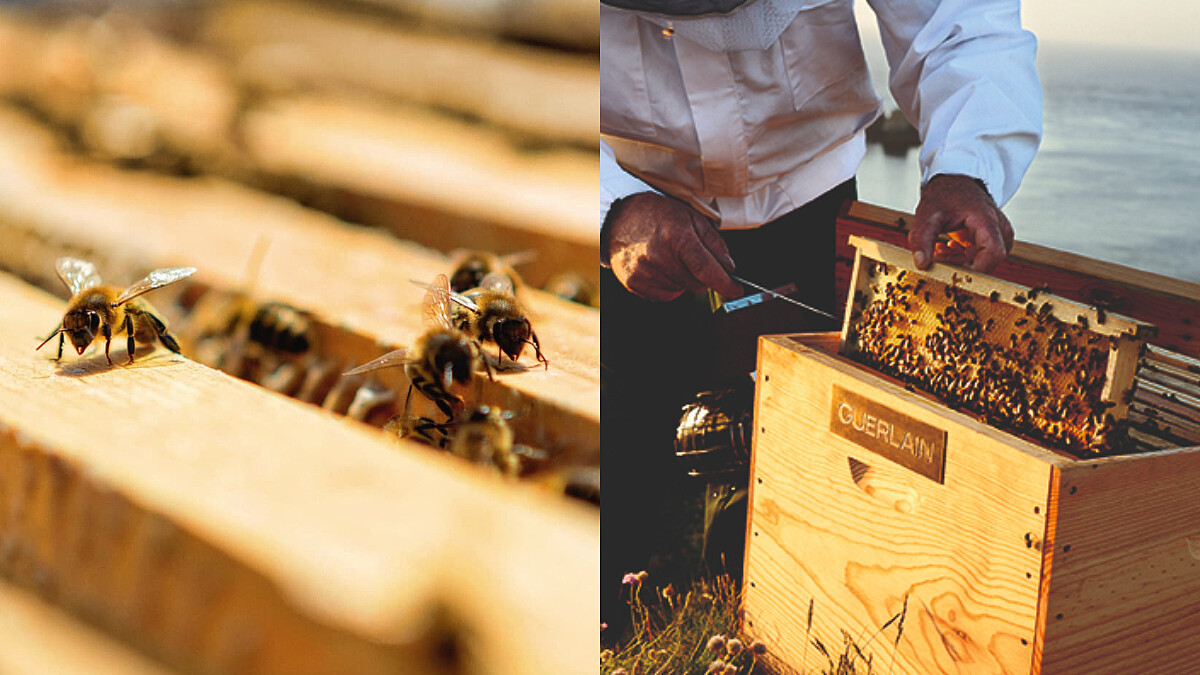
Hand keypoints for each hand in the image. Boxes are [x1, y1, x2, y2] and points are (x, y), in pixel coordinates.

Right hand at [604, 192, 742, 301]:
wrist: (617, 218)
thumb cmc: (655, 214)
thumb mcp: (690, 216)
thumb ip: (713, 242)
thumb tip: (728, 266)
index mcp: (677, 237)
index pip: (707, 270)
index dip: (726, 284)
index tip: (736, 290)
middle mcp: (659, 257)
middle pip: (697, 284)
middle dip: (704, 276)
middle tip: (696, 259)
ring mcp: (645, 272)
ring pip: (682, 290)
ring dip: (685, 279)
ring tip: (672, 257)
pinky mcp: (634, 283)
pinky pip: (665, 295)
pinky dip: (670, 285)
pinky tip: (662, 267)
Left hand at [908, 174, 1013, 273]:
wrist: (954, 181)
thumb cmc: (944, 195)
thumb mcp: (926, 216)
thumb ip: (921, 240)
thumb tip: (921, 264)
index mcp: (986, 219)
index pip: (994, 252)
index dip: (977, 269)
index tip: (954, 274)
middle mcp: (999, 228)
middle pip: (988, 261)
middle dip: (962, 265)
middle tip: (938, 255)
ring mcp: (999, 234)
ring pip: (984, 261)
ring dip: (960, 261)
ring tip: (940, 248)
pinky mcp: (994, 238)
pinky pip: (982, 257)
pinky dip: (962, 257)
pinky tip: (947, 248)